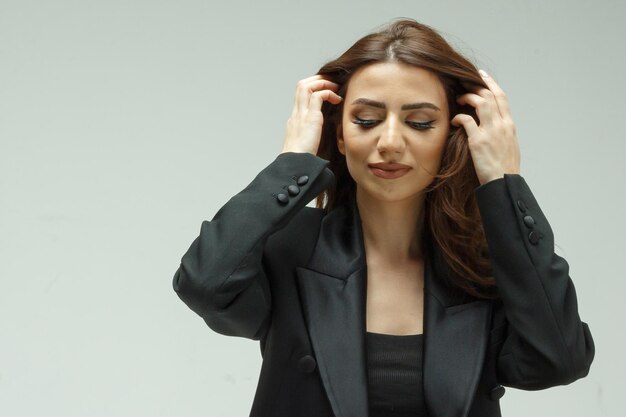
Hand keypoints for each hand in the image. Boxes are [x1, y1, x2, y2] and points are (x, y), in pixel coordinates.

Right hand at [281, 75, 342, 154]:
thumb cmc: (303, 160)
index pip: (301, 96)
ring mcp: (301, 114)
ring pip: (306, 86)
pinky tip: (337, 100)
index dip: (313, 88)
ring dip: (322, 82)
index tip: (326, 91)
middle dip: (317, 80)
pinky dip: (328, 93)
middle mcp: (296, 114)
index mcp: (295, 120)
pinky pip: (318, 96)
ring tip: (334, 87)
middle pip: (301, 86)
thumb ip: (313, 137)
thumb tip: (321, 138)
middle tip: (331, 82)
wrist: (296, 165)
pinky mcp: (310, 117)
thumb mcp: (308, 145)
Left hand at [450, 70, 520, 184]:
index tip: (482, 75)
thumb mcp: (508, 146)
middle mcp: (502, 125)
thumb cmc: (504, 168)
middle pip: (490, 95)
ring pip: (481, 102)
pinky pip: (467, 121)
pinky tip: (454, 120)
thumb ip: (501, 132)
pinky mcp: (479, 141)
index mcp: (509, 125)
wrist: (504, 183)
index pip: (502, 97)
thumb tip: (492, 124)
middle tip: (463, 82)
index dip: (491, 83)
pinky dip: (459, 117)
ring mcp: (491, 132)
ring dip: (468, 97)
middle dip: (475, 85)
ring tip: (459, 99)